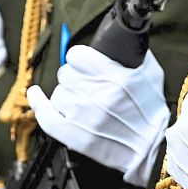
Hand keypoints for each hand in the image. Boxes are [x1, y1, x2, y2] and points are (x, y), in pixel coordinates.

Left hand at [27, 45, 168, 186]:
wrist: (151, 148)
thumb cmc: (152, 112)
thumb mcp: (151, 74)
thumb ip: (135, 54)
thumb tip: (118, 40)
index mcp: (115, 76)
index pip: (77, 55)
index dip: (81, 57)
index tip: (84, 62)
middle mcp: (97, 95)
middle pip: (66, 73)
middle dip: (76, 76)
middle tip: (88, 84)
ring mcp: (83, 116)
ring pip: (59, 92)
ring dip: (68, 93)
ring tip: (82, 100)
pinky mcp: (74, 135)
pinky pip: (46, 116)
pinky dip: (38, 103)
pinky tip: (35, 94)